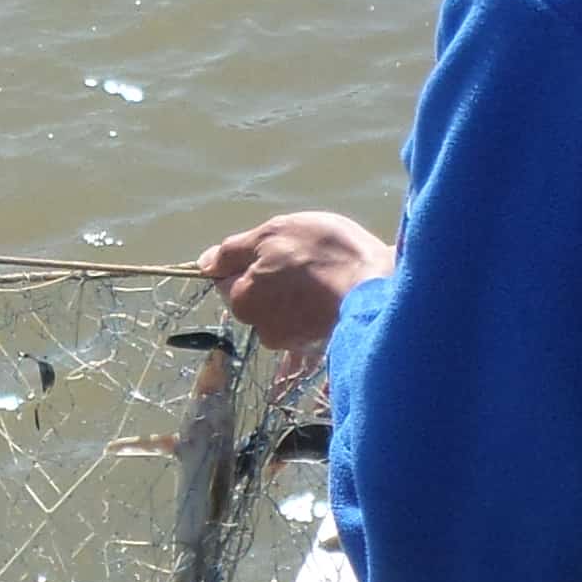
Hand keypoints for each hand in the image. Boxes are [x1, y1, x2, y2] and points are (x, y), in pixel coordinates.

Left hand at [196, 210, 391, 362]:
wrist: (378, 286)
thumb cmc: (323, 253)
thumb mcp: (272, 234)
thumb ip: (233, 251)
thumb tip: (203, 263)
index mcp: (243, 300)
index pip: (228, 281)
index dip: (248, 262)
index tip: (274, 251)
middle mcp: (262, 329)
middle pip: (257, 299)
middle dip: (272, 282)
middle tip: (304, 260)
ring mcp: (292, 341)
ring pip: (283, 313)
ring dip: (296, 297)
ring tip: (325, 276)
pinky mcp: (319, 347)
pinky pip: (308, 328)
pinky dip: (316, 314)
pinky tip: (333, 298)